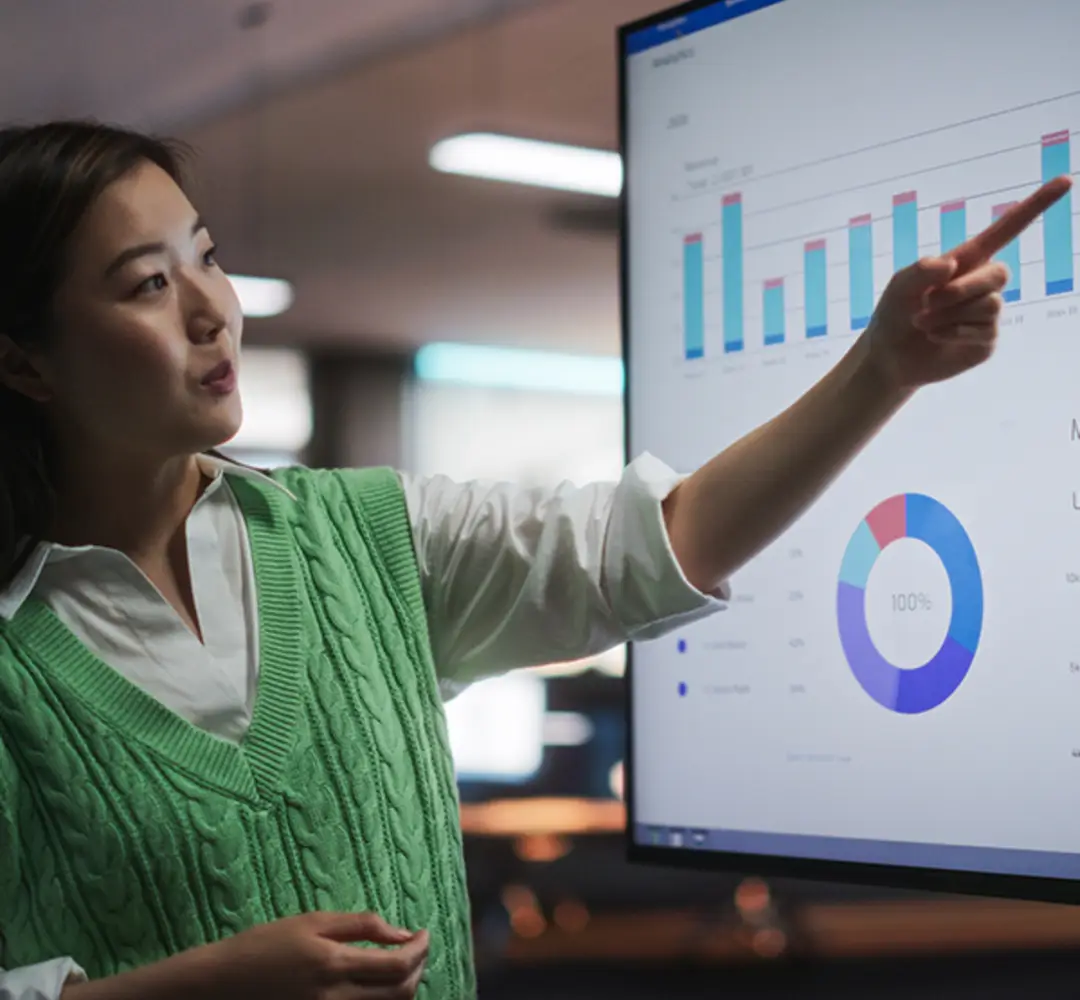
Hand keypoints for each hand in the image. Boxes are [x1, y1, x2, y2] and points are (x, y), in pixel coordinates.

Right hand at [214, 911, 428, 999]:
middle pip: (399, 993)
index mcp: (333, 964)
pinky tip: (380, 986)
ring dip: (405, 988)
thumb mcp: (312, 922)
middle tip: (419, 948)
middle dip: (418, 969)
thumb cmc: (264, 945)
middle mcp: (334, 999)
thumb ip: (360, 926)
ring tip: (403, 965)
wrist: (220, 985)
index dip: (420, 950)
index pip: (397, 966)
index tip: (425, 934)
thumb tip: (402, 933)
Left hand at [865, 175, 1071, 390]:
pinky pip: (983, 331)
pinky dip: (952, 333)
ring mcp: (989, 313)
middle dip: (959, 290)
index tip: (1065, 180)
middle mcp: (983, 284)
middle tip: (925, 304)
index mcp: (967, 261)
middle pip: (999, 274)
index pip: (1006, 230)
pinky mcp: (987, 340)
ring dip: (949, 315)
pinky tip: (935, 336)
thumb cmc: (895, 313)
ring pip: (991, 305)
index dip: (1035, 206)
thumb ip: (921, 271)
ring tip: (924, 322)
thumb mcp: (899, 285)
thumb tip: (952, 266)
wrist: (889, 355)